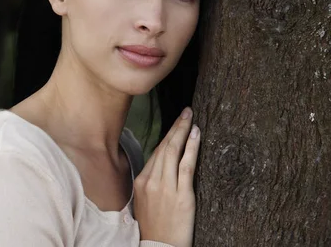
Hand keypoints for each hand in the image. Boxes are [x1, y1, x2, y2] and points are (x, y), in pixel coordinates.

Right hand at [133, 107, 200, 246]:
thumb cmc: (154, 226)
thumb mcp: (144, 201)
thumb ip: (150, 182)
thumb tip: (160, 166)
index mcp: (141, 181)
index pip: (155, 152)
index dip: (167, 136)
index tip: (176, 124)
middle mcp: (151, 181)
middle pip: (164, 147)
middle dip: (176, 127)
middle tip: (186, 111)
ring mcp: (165, 187)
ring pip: (174, 152)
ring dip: (183, 132)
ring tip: (191, 118)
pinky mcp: (181, 195)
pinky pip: (186, 166)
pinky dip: (191, 148)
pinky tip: (196, 135)